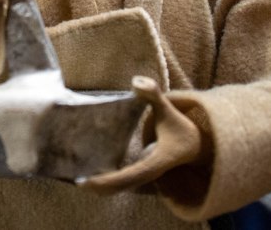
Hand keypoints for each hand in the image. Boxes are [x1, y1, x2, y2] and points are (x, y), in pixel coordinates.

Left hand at [77, 76, 203, 193]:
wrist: (197, 148)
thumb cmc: (181, 129)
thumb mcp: (169, 110)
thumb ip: (154, 95)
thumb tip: (136, 80)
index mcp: (155, 162)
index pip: (129, 177)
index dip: (107, 181)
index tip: (86, 182)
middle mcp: (149, 176)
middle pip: (119, 188)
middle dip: (97, 187)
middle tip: (73, 181)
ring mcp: (145, 180)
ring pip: (119, 189)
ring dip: (99, 187)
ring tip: (74, 179)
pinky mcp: (141, 179)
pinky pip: (121, 184)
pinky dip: (105, 183)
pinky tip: (87, 175)